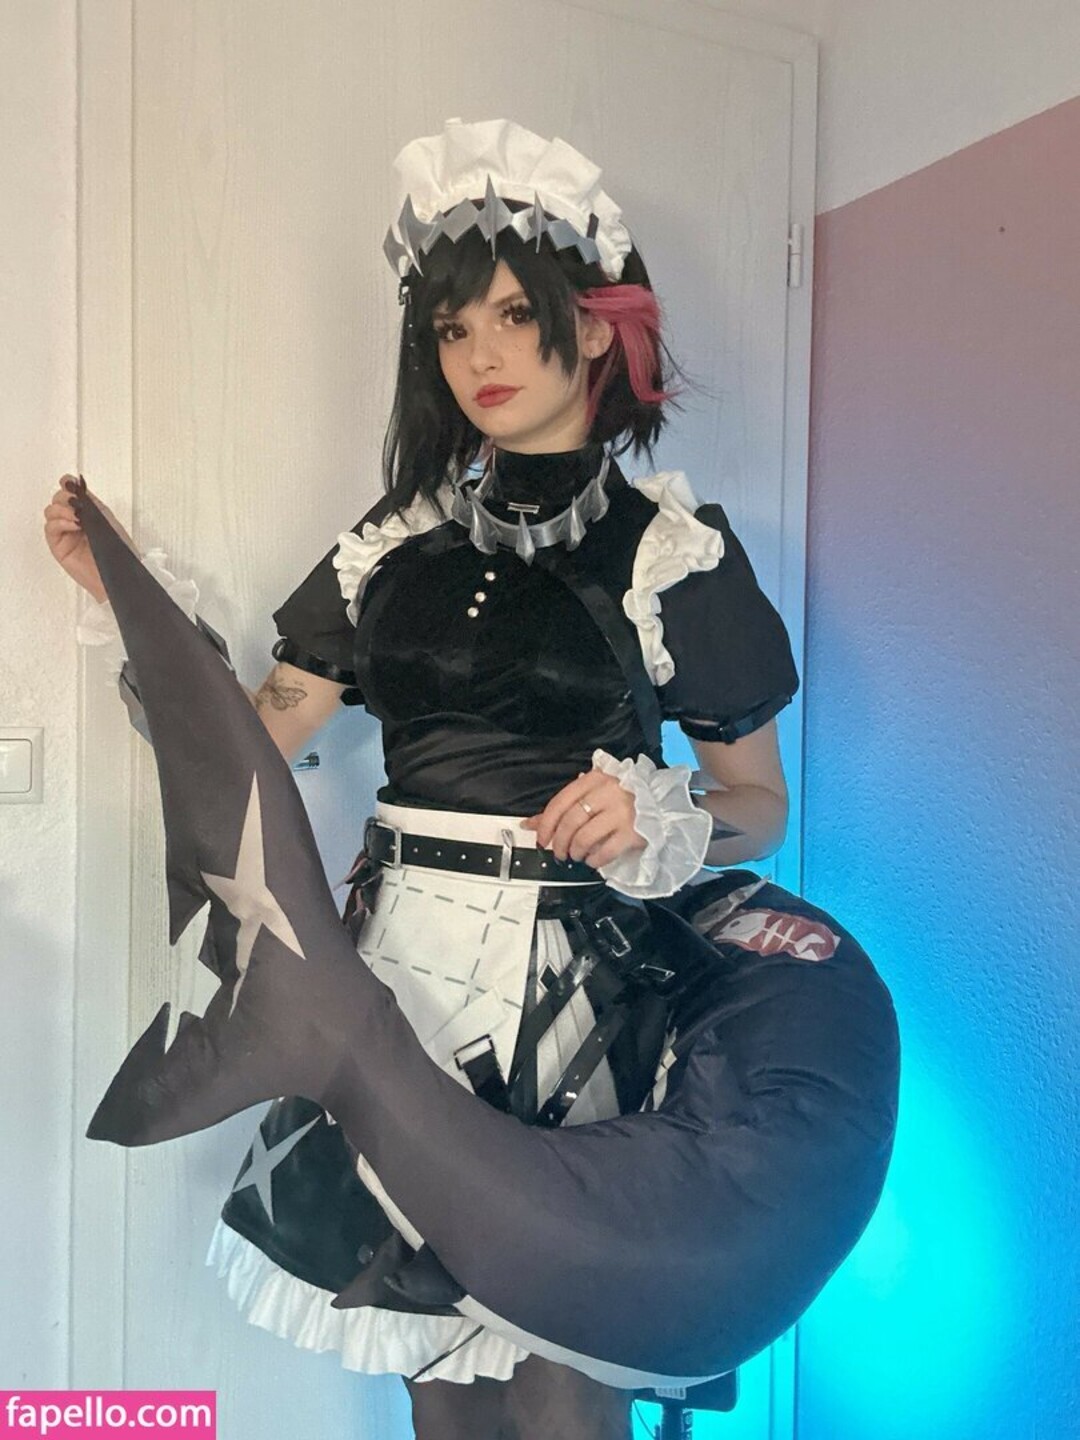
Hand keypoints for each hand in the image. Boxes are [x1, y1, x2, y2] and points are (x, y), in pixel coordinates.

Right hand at [43, 475, 136, 602]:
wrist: (118, 574)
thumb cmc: (119, 551)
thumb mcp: (107, 520)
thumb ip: (92, 503)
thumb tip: (78, 486)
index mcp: (87, 512)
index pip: (70, 492)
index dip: (67, 484)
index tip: (69, 482)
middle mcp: (73, 520)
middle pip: (57, 499)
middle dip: (65, 497)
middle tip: (77, 505)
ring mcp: (65, 533)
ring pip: (50, 511)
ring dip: (62, 509)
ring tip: (77, 518)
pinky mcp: (59, 546)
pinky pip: (50, 528)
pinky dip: (60, 522)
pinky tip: (73, 525)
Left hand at [522, 769, 646, 868]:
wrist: (660, 804)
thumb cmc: (622, 800)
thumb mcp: (593, 794)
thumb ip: (563, 808)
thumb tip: (530, 823)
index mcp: (595, 779)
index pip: (560, 802)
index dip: (545, 824)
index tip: (540, 839)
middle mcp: (608, 793)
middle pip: (570, 821)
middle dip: (559, 842)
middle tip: (558, 853)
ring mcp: (622, 813)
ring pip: (585, 837)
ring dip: (575, 852)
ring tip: (576, 855)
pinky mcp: (633, 833)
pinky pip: (605, 851)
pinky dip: (594, 860)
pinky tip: (592, 859)